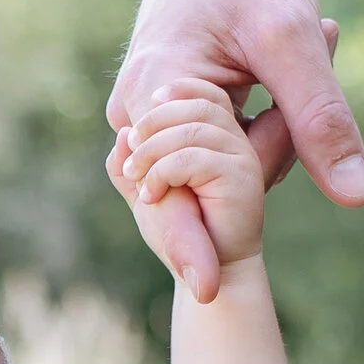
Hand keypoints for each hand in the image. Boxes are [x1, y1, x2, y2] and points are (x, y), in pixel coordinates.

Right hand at [108, 0, 363, 301]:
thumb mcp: (296, 39)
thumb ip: (321, 119)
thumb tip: (358, 196)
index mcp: (155, 93)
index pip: (171, 185)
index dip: (188, 240)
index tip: (206, 289)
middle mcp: (135, 115)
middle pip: (189, 184)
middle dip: (253, 165)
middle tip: (298, 83)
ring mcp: (142, 120)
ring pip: (198, 173)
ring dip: (252, 150)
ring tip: (281, 93)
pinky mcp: (158, 118)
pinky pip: (200, 154)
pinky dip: (243, 140)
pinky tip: (266, 101)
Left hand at [110, 81, 267, 290]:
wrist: (209, 270)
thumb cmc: (182, 232)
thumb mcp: (148, 193)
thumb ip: (132, 166)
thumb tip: (121, 135)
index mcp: (220, 136)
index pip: (205, 95)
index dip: (176, 92)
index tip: (142, 116)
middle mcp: (236, 141)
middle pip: (195, 107)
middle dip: (152, 126)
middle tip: (131, 160)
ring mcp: (241, 156)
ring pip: (191, 131)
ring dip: (152, 153)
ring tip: (137, 180)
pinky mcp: (240, 176)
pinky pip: (193, 157)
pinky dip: (162, 173)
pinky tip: (151, 195)